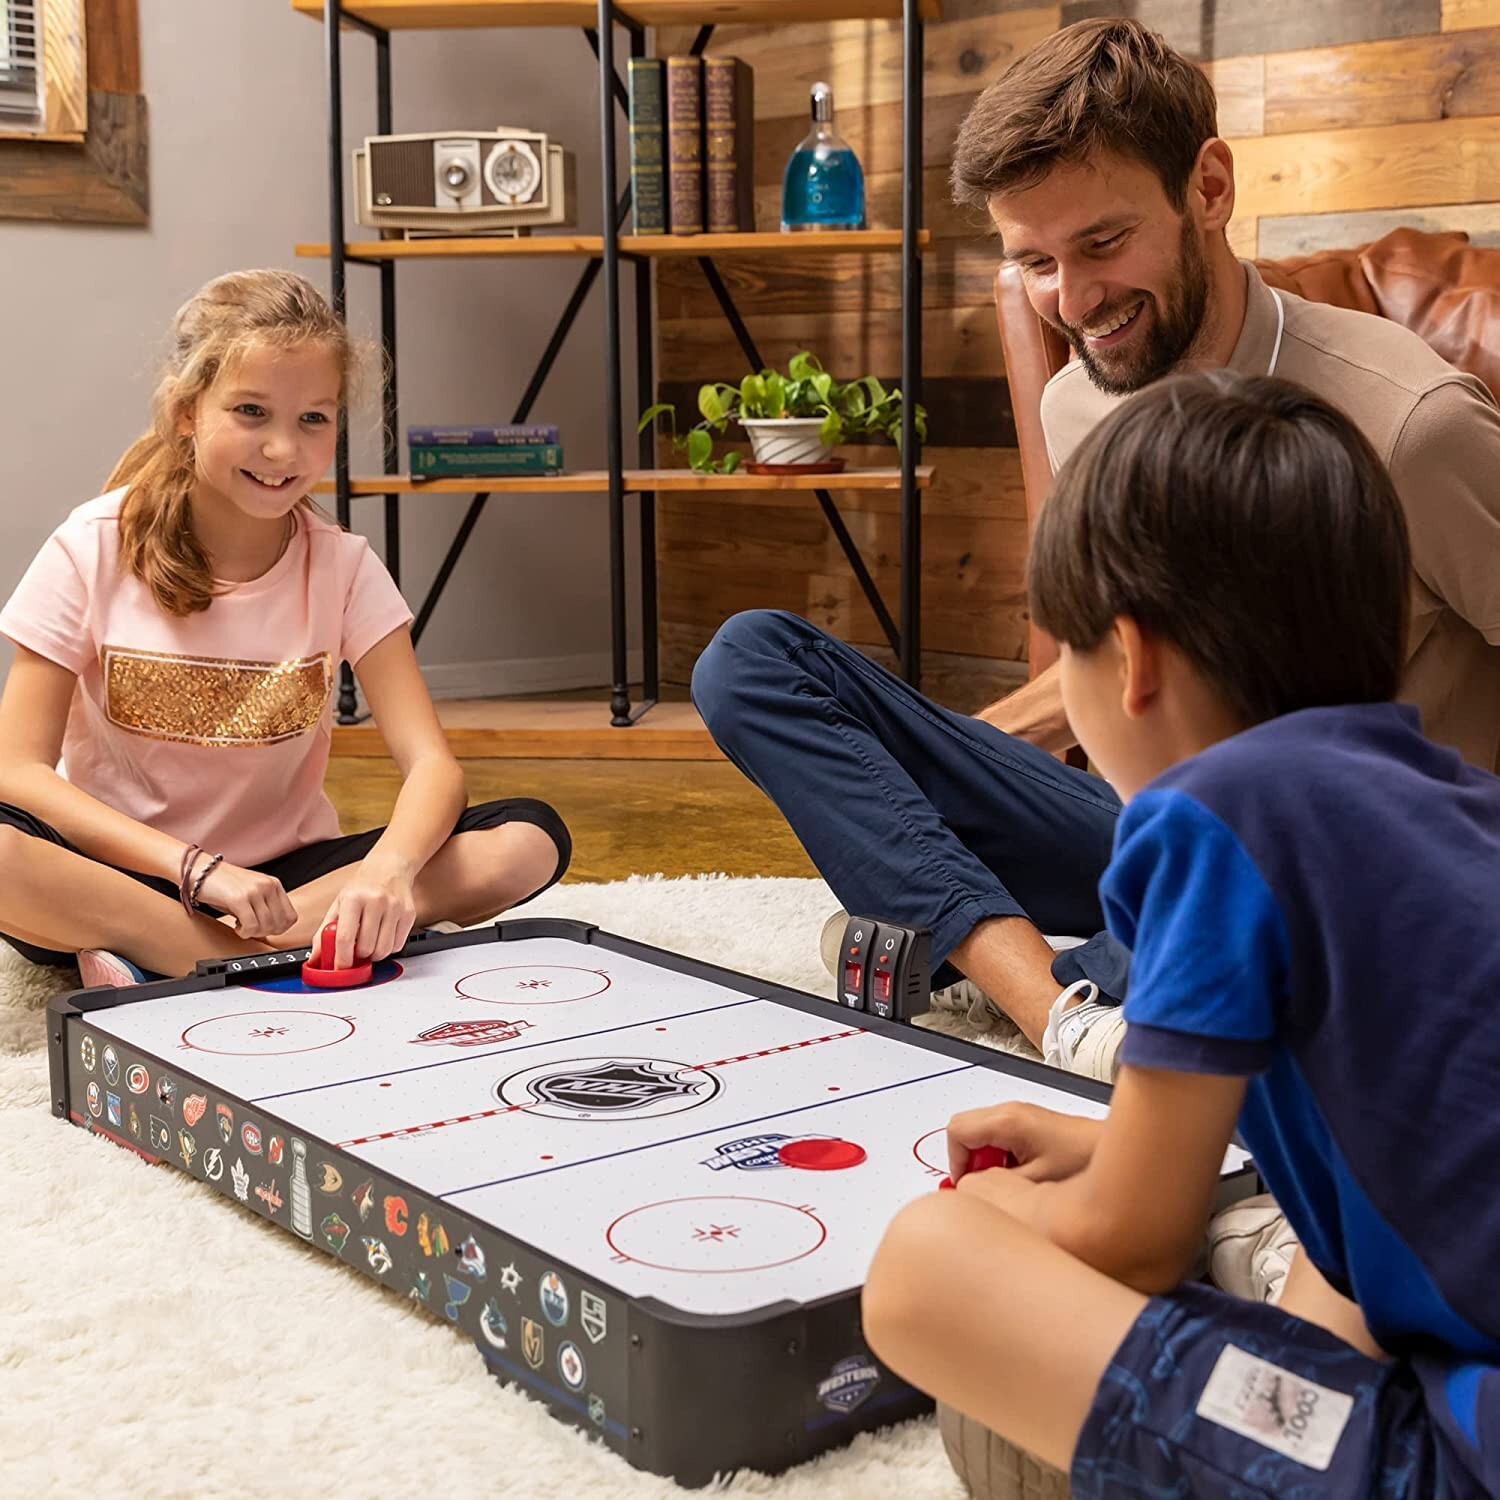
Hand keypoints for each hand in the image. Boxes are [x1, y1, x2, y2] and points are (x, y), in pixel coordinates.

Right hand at [194, 859, 298, 939]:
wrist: (200, 871)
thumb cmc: (223, 884)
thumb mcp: (252, 893)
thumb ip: (266, 907)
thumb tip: (274, 929)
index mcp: (274, 884)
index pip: (291, 917)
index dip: (279, 929)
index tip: (265, 929)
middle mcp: (267, 885)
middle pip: (280, 924)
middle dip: (265, 933)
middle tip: (251, 929)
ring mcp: (254, 891)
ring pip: (266, 926)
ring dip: (253, 933)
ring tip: (241, 926)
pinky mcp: (239, 898)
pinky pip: (250, 926)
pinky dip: (244, 932)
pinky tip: (236, 926)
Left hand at [316, 855, 416, 966]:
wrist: (389, 867)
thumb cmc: (362, 886)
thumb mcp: (339, 903)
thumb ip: (325, 930)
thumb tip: (317, 956)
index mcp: (353, 898)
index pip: (345, 937)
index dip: (342, 958)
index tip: (340, 966)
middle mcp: (376, 901)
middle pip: (367, 947)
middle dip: (359, 956)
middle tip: (356, 951)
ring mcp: (395, 908)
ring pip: (384, 950)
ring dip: (374, 955)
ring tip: (369, 944)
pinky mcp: (409, 914)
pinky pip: (398, 945)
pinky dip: (389, 948)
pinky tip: (383, 937)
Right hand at [947, 1102, 1101, 1185]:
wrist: (1112, 1148)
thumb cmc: (1082, 1160)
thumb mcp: (1032, 1182)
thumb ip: (995, 1186)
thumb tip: (970, 1191)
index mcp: (1007, 1120)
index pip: (956, 1131)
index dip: (956, 1161)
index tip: (968, 1184)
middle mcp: (1010, 1111)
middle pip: (965, 1129)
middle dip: (970, 1160)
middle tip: (990, 1183)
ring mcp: (1019, 1114)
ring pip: (980, 1134)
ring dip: (987, 1159)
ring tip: (1012, 1179)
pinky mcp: (1029, 1122)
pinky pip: (998, 1136)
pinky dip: (1001, 1155)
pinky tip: (1024, 1173)